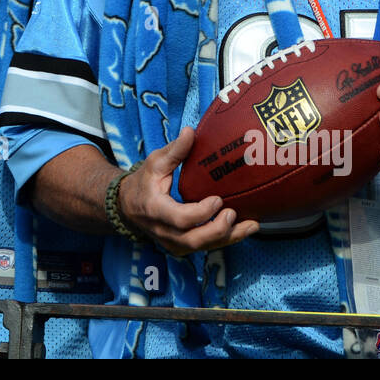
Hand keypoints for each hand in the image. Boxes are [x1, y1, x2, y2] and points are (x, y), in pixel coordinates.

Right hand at [116, 126, 258, 255]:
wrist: (128, 206)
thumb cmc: (144, 182)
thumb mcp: (155, 162)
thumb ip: (174, 150)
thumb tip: (191, 131)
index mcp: (156, 209)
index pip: (180, 218)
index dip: (201, 212)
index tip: (217, 198)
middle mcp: (164, 231)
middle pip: (194, 239)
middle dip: (218, 229)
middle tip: (233, 213)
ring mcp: (173, 243)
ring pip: (203, 247)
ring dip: (229, 238)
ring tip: (251, 225)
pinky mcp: (182, 247)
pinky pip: (205, 247)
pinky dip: (225, 240)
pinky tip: (244, 229)